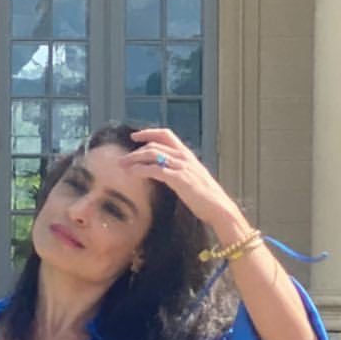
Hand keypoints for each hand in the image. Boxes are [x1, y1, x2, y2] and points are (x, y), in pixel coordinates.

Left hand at [120, 126, 242, 236]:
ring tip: (122, 166)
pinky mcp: (179, 179)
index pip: (166, 134)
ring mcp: (181, 166)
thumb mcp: (192, 177)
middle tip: (122, 160)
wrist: (218, 206)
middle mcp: (183, 157)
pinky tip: (132, 173)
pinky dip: (141, 170)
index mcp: (187, 154)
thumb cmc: (205, 196)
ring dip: (134, 159)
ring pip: (152, 155)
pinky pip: (155, 170)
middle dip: (135, 151)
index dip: (149, 133)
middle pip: (154, 145)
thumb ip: (179, 170)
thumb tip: (165, 171)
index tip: (135, 136)